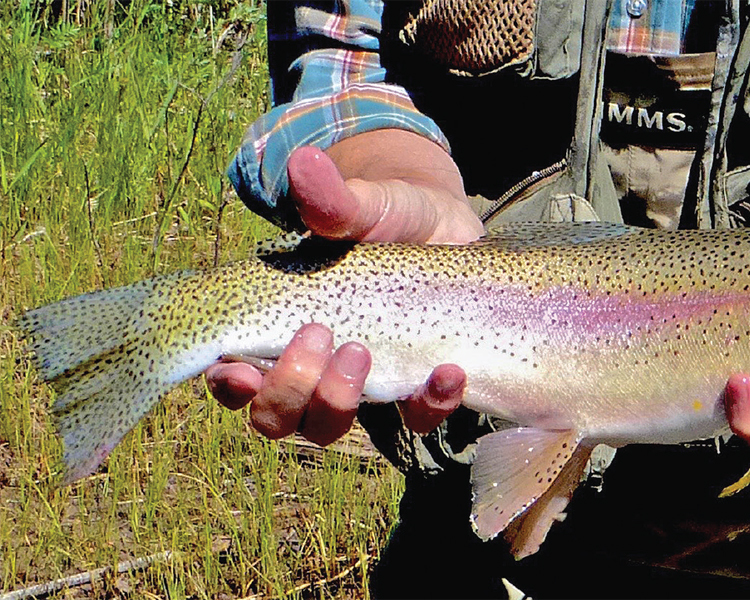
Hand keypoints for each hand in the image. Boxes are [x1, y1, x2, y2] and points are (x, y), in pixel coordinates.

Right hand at [206, 130, 480, 443]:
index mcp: (274, 329)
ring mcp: (362, 385)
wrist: (443, 227)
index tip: (239, 368)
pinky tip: (447, 373)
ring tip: (362, 353)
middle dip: (290, 390)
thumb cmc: (384, 217)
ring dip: (339, 402)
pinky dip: (429, 404)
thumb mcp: (360, 207)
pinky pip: (415, 419)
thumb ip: (332, 200)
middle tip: (320, 338)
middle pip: (277, 417)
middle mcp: (310, 369)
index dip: (229, 386)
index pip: (233, 378)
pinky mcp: (415, 389)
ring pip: (329, 427)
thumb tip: (305, 163)